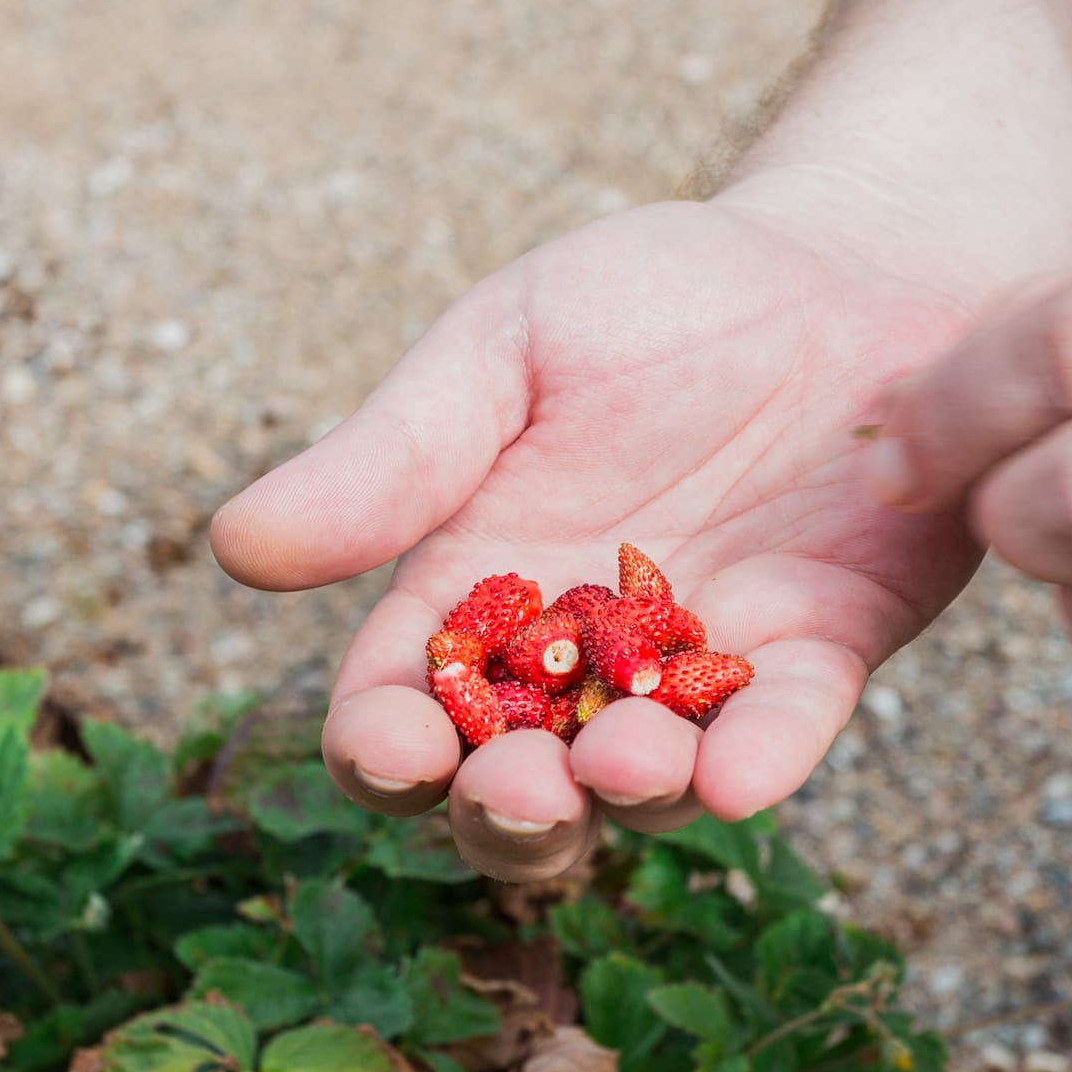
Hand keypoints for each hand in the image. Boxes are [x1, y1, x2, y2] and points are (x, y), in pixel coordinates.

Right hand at [211, 191, 983, 879]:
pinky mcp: (824, 651)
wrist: (838, 261)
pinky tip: (744, 776)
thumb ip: (393, 457)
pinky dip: (766, 758)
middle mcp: (583, 665)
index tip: (388, 743)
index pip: (405, 709)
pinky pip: (789, 726)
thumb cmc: (652, 298)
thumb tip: (233, 544)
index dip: (385, 747)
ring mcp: (704, 669)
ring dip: (629, 795)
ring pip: (650, 782)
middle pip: (520, 787)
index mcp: (478, 595)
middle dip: (507, 811)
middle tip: (514, 787)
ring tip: (622, 766)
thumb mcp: (503, 352)